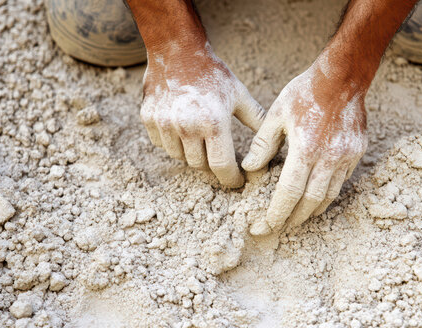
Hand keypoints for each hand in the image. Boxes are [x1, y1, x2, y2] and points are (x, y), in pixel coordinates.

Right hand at [141, 44, 264, 187]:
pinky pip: (162, 145)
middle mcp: (187, 126)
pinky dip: (173, 143)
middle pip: (200, 165)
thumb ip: (256, 120)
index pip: (221, 166)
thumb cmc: (212, 73)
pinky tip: (181, 129)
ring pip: (180, 157)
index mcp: (214, 122)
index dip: (230, 179)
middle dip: (212, 165)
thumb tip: (272, 144)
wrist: (176, 50)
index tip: (237, 182)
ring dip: (192, 153)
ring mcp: (165, 124)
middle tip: (220, 158)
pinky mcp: (149, 120)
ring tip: (200, 140)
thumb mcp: (238, 95)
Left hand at [242, 59, 368, 233]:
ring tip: (296, 218)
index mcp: (306, 149)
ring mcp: (347, 157)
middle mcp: (329, 158)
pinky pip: (341, 181)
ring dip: (311, 211)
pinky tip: (314, 195)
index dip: (276, 213)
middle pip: (310, 202)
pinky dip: (326, 193)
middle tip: (278, 228)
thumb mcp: (276, 114)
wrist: (344, 76)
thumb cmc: (305, 92)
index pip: (289, 193)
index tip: (264, 226)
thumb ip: (263, 144)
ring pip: (329, 196)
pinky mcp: (357, 152)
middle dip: (293, 219)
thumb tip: (250, 169)